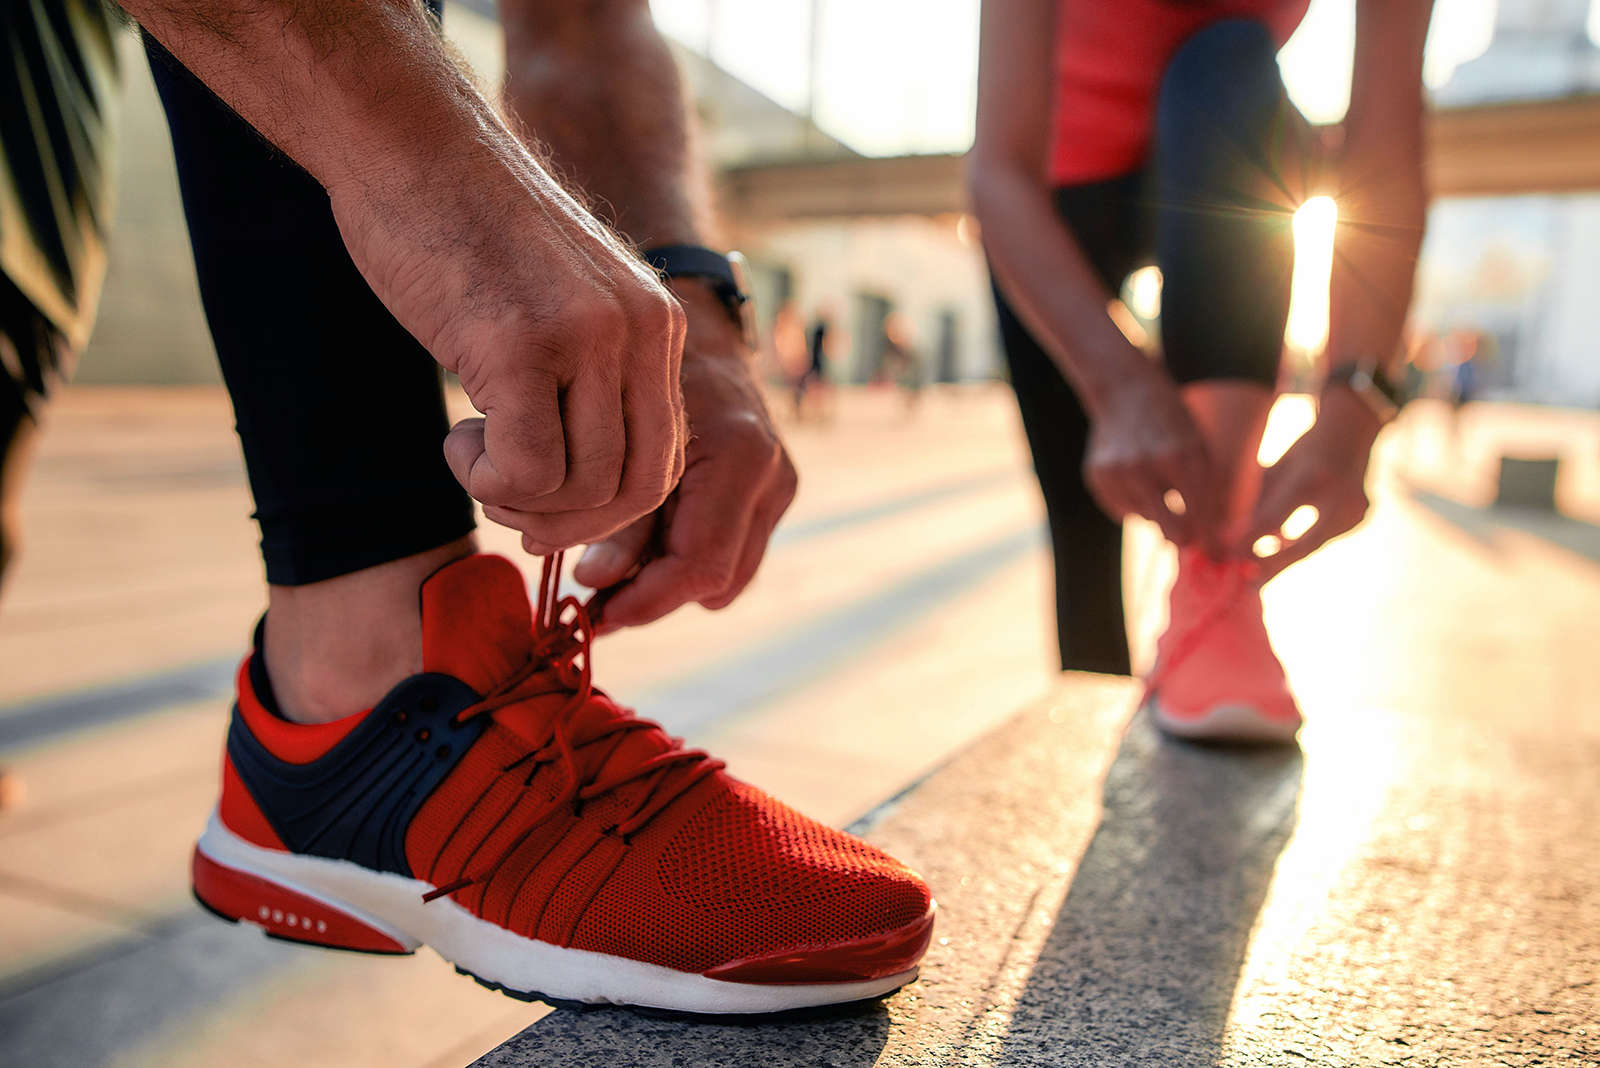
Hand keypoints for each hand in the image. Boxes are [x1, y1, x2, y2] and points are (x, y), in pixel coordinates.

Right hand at [329, 133, 687, 554]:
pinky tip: (458, 439)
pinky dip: (488, 481)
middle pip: (638, 489)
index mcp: (656, 326)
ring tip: (475, 455)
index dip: (608, 509)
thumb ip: (590, 379)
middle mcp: (639, 332)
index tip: (549, 507)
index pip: (665, 460)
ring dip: (520, 500)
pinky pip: (529, 470)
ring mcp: (586, 338)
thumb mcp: (562, 304)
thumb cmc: (467, 228)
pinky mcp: (523, 344)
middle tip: (509, 503)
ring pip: (585, 489)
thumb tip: (581, 490)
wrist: (410, 141)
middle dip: (572, 524)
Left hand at [573, 280, 796, 630]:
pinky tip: (640, 547)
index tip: (594, 615)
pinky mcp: (774, 489)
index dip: (645, 602)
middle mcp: (772, 474)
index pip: (700, 565)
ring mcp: (780, 483)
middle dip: (653, 598)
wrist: (693, 318)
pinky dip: (684, 559)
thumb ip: (612, 513)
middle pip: (717, 580)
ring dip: (669, 584)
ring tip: (610, 575)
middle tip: (593, 604)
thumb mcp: (614, 430)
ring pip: (728, 575)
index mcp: (740, 456)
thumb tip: (596, 583)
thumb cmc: (640, 360)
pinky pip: (731, 551)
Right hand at [1084, 362, 1220, 551]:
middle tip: (1189, 537)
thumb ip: (1209, 488)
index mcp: (1181, 457)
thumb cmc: (1172, 420)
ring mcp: (1117, 473)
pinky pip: (1121, 511)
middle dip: (1184, 536)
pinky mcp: (1097, 477)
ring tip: (1158, 485)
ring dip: (1157, 513)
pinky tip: (1137, 482)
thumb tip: (1214, 536)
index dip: (1211, 539)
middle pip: (1171, 529)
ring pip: (1145, 520)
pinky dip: (1133, 505)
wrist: (1125, 391)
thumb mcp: (1200, 445)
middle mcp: (1146, 467)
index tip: (1216, 555)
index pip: (1201, 514)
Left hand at [1231, 386, 1381, 578]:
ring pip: (1315, 544)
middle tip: (1246, 581)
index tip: (1228, 554)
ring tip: (1257, 570)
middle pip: (1303, 544)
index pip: (1274, 518)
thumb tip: (1231, 538)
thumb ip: (1258, 503)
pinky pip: (1326, 538)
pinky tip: (1281, 550)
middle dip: (1273, 565)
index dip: (1249, 540)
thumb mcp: (1277, 469)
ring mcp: (1357, 509)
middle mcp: (1340, 496)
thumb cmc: (1304, 450)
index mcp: (1312, 478)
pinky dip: (1303, 545)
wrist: (1352, 430)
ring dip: (1286, 557)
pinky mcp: (1362, 517)